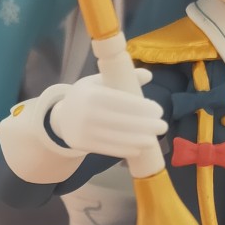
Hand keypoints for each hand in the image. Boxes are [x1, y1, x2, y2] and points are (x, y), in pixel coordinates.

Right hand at [50, 70, 165, 159]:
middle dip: (147, 126)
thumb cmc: (87, 96)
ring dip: (140, 140)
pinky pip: (109, 149)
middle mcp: (87, 113)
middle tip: (163, 126)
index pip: (123, 102)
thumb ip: (123, 78)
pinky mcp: (83, 145)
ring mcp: (84, 131)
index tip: (158, 111)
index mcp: (92, 94)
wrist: (62, 116)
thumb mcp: (100, 82)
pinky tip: (139, 148)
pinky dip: (126, 149)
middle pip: (123, 122)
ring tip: (154, 139)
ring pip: (118, 138)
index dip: (143, 108)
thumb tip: (148, 75)